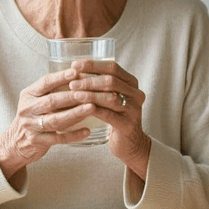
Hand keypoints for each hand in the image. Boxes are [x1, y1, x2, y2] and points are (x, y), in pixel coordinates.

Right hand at [0, 67, 96, 183]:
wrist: (16, 142)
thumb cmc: (33, 116)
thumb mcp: (36, 100)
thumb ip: (52, 90)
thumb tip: (80, 76)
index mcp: (28, 95)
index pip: (45, 83)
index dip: (60, 77)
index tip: (75, 72)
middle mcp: (28, 109)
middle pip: (51, 101)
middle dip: (72, 96)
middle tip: (90, 92)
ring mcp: (31, 126)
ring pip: (56, 120)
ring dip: (75, 113)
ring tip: (92, 108)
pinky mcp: (37, 141)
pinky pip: (58, 138)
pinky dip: (74, 135)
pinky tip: (87, 131)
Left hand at [68, 59, 150, 178]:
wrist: (130, 144)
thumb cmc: (115, 117)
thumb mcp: (110, 97)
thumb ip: (99, 84)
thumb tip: (74, 71)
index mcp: (131, 83)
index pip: (112, 67)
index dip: (93, 65)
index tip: (75, 65)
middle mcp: (136, 94)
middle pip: (111, 81)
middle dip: (89, 80)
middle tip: (71, 82)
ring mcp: (134, 109)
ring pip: (109, 97)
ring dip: (89, 94)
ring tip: (73, 93)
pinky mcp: (128, 125)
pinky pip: (108, 114)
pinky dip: (92, 109)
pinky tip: (80, 108)